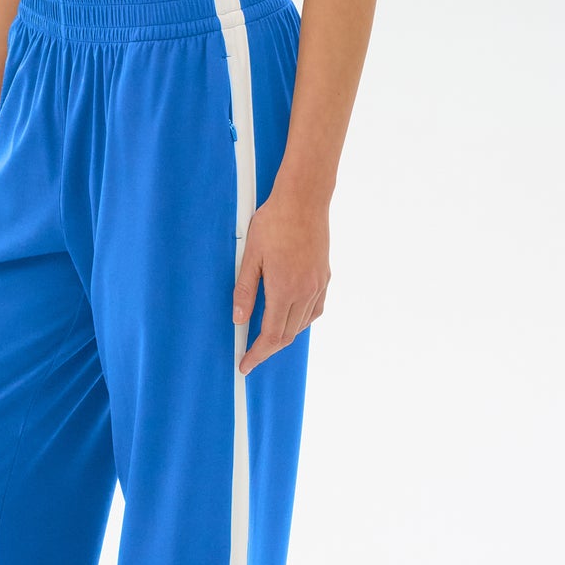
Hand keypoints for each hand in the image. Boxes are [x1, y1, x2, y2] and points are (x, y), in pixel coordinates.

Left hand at [231, 185, 330, 373]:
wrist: (304, 200)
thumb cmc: (273, 223)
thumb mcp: (250, 256)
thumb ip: (245, 290)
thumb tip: (238, 320)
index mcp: (284, 289)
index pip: (271, 335)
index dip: (257, 354)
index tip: (245, 365)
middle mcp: (305, 292)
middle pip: (287, 335)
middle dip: (268, 350)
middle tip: (251, 355)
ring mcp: (318, 285)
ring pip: (302, 325)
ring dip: (284, 336)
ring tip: (266, 337)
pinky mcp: (325, 277)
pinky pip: (314, 310)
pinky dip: (301, 321)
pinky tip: (290, 316)